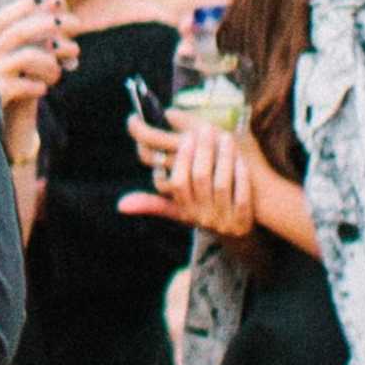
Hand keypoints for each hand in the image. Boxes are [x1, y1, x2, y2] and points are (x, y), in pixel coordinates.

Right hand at [0, 0, 72, 108]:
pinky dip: (38, 85)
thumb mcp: (2, 60)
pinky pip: (25, 85)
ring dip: (50, 61)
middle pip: (19, 32)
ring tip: (59, 73)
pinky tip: (42, 90)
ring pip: (27, 57)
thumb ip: (20, 39)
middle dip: (50, 24)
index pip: (4, 17)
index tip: (52, 0)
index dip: (27, 7)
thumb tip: (52, 6)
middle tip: (76, 23)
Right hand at [123, 112, 258, 239]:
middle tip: (207, 128)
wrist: (237, 236)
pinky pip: (243, 196)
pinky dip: (241, 176)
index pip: (178, 182)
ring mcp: (224, 221)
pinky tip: (241, 159)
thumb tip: (120, 205)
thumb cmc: (203, 212)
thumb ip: (153, 204)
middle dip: (204, 150)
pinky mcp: (244, 223)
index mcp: (185, 210)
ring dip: (224, 157)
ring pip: (221, 184)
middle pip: (200, 178)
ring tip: (225, 136)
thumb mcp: (178, 211)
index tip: (188, 136)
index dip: (183, 158)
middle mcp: (202, 217)